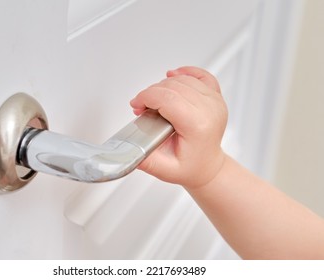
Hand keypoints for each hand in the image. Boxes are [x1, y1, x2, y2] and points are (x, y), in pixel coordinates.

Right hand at [130, 66, 227, 188]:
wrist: (207, 166)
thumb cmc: (189, 167)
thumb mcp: (163, 170)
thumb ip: (144, 159)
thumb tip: (126, 148)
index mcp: (198, 126)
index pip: (168, 99)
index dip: (146, 97)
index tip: (137, 105)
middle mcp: (210, 111)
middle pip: (173, 86)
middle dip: (151, 92)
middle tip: (142, 107)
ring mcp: (215, 102)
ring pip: (182, 79)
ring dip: (163, 85)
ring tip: (154, 100)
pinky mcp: (215, 96)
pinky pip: (201, 75)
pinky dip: (185, 72)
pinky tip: (174, 76)